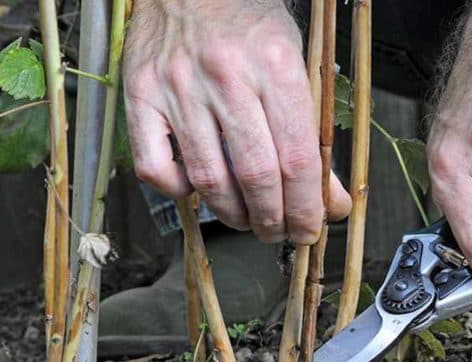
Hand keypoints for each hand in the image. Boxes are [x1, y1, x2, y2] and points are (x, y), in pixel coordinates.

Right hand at [123, 0, 350, 243]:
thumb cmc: (247, 20)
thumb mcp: (294, 64)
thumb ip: (312, 133)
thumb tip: (330, 198)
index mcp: (275, 64)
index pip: (297, 158)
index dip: (307, 206)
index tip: (310, 227)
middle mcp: (225, 76)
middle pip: (256, 175)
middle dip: (273, 219)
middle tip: (279, 231)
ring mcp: (177, 87)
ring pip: (208, 178)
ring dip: (233, 214)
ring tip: (247, 219)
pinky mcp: (140, 95)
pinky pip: (155, 167)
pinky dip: (178, 191)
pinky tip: (196, 188)